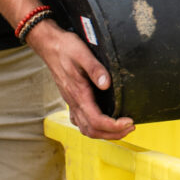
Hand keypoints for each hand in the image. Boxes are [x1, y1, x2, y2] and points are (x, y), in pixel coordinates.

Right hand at [26, 20, 134, 140]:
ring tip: (121, 128)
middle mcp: (74, 102)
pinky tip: (103, 123)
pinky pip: (81, 122)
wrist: (49, 45)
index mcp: (78, 94)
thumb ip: (95, 69)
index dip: (114, 126)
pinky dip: (94, 128)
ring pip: (86, 129)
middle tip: (130, 127)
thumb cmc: (65, 48)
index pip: (96, 121)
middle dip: (113, 134)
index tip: (129, 121)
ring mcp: (71, 103)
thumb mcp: (82, 54)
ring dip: (105, 134)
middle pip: (92, 130)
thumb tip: (106, 84)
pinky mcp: (71, 100)